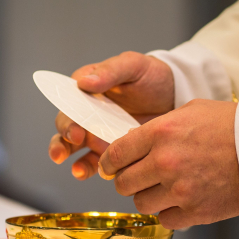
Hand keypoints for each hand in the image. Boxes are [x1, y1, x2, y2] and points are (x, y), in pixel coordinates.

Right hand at [48, 51, 174, 178]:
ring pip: (72, 146)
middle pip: (66, 126)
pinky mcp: (109, 148)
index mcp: (87, 88)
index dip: (67, 117)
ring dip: (69, 158)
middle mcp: (87, 111)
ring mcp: (96, 131)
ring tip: (77, 170)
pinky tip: (86, 173)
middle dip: (63, 140)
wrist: (175, 95)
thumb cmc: (152, 75)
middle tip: (72, 146)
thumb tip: (84, 82)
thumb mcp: (133, 65)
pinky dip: (86, 168)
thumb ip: (110, 71)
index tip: (74, 130)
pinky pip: (93, 161)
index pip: (68, 101)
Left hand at [98, 99, 238, 228]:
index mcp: (161, 133)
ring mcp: (180, 189)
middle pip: (123, 182)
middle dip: (128, 180)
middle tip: (138, 178)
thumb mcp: (192, 110)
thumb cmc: (232, 125)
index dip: (109, 162)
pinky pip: (164, 219)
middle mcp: (165, 162)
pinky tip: (181, 200)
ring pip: (141, 203)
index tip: (110, 166)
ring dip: (148, 197)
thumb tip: (134, 141)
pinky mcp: (196, 211)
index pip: (115, 154)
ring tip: (164, 188)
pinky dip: (169, 212)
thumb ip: (159, 125)